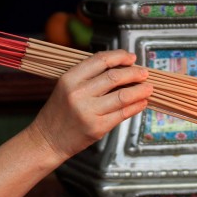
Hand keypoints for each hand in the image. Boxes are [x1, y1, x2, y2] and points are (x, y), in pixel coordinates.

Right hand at [30, 49, 150, 159]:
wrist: (47, 140)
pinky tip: (141, 102)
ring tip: (148, 88)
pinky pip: (122, 113)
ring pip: (123, 96)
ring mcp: (88, 111)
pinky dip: (136, 106)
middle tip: (144, 73)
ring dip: (140, 90)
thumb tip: (121, 68)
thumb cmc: (59, 113)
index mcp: (69, 79)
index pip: (101, 60)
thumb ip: (88, 76)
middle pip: (115, 77)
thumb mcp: (66, 87)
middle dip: (134, 73)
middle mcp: (78, 93)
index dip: (120, 56)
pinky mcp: (97, 127)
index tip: (131, 58)